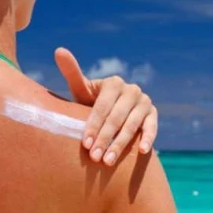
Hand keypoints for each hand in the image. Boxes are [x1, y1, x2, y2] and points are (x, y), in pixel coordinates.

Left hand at [54, 47, 157, 165]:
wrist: (111, 113)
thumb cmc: (91, 103)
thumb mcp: (81, 90)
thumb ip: (72, 72)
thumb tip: (58, 50)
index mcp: (113, 82)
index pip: (102, 106)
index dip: (93, 125)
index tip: (85, 144)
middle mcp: (131, 89)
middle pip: (116, 117)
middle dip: (104, 138)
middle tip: (95, 158)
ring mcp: (144, 101)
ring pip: (132, 125)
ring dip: (121, 144)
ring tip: (108, 162)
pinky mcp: (153, 114)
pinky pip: (152, 127)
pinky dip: (148, 138)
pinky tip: (142, 151)